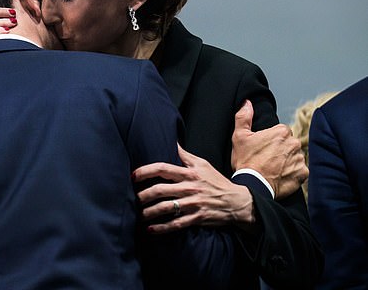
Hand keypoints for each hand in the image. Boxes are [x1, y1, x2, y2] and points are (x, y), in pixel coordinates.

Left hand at [134, 145, 253, 233]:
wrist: (237, 202)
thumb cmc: (216, 181)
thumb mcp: (202, 164)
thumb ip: (184, 155)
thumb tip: (172, 141)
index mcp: (189, 173)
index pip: (163, 168)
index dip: (146, 171)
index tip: (133, 176)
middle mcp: (189, 188)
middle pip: (160, 189)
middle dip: (143, 195)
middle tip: (133, 198)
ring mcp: (193, 204)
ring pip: (166, 208)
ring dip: (149, 212)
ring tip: (138, 215)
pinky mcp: (197, 218)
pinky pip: (176, 224)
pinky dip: (162, 228)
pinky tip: (150, 229)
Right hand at [231, 100, 307, 199]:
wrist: (253, 185)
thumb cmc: (246, 161)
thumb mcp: (239, 136)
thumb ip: (243, 117)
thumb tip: (247, 103)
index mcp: (281, 132)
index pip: (281, 131)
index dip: (271, 139)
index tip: (264, 147)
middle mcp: (294, 143)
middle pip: (289, 143)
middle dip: (281, 149)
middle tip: (267, 158)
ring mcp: (300, 159)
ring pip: (295, 156)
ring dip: (287, 161)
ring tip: (273, 168)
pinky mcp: (303, 173)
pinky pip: (300, 170)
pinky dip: (292, 173)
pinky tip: (280, 175)